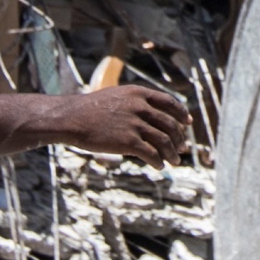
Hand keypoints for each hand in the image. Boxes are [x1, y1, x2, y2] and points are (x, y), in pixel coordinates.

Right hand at [63, 79, 190, 163]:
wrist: (71, 118)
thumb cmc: (90, 109)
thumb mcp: (116, 96)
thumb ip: (135, 103)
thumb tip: (152, 115)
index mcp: (138, 93)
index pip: (169, 102)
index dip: (181, 113)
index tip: (187, 122)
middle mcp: (140, 107)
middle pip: (170, 124)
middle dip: (179, 138)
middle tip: (182, 147)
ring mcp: (135, 124)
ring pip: (164, 141)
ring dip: (172, 153)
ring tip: (175, 161)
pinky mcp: (128, 142)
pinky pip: (152, 154)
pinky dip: (158, 161)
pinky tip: (159, 166)